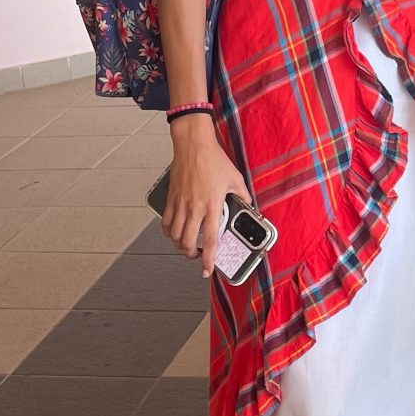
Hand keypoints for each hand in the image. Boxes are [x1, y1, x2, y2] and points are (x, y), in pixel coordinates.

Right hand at [162, 117, 250, 277]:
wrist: (193, 144)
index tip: (207, 270)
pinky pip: (165, 222)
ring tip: (187, 246)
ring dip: (180, 245)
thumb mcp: (235, 178)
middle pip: (188, 243)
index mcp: (212, 205)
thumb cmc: (213, 159)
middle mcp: (194, 208)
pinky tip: (174, 232)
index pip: (211, 240)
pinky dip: (168, 232)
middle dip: (192, 256)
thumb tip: (249, 205)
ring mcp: (180, 204)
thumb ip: (243, 195)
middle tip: (197, 257)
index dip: (209, 259)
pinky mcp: (170, 198)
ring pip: (175, 236)